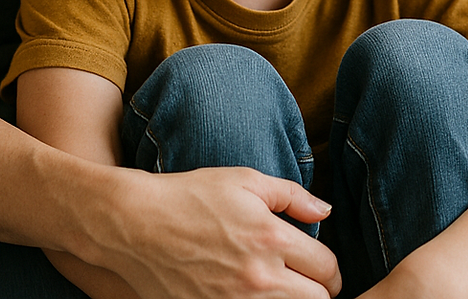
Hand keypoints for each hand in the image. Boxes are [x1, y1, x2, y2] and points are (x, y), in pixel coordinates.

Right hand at [103, 166, 340, 298]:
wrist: (137, 224)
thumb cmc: (191, 196)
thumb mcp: (243, 180)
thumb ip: (291, 195)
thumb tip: (326, 211)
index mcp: (271, 239)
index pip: (327, 268)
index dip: (329, 268)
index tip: (319, 266)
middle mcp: (259, 278)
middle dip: (318, 291)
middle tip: (306, 283)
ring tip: (280, 288)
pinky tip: (252, 296)